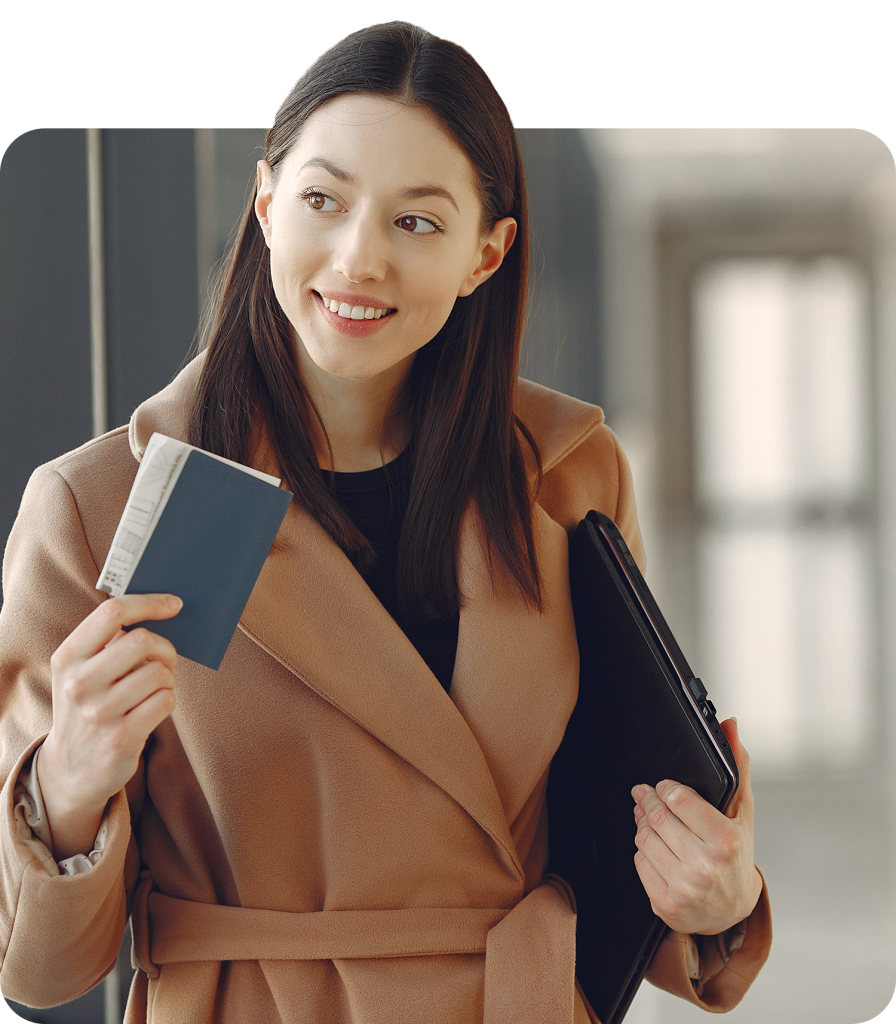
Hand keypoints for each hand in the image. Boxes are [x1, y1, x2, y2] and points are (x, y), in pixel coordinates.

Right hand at [37, 594, 181, 859]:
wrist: (71, 770)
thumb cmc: (87, 707)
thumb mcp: (80, 672)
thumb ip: (107, 642)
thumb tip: (159, 609)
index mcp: (68, 658)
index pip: (112, 612)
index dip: (149, 603)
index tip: (174, 604)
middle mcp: (78, 683)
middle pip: (142, 640)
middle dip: (164, 648)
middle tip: (164, 661)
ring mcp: (99, 712)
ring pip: (159, 673)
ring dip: (167, 679)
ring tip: (156, 688)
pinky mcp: (122, 737)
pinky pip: (166, 700)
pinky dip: (168, 699)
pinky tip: (154, 707)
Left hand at [630, 718, 762, 934]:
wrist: (733, 911)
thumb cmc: (737, 856)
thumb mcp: (741, 812)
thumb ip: (736, 766)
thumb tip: (730, 725)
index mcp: (725, 840)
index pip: (677, 798)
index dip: (666, 788)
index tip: (664, 786)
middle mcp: (705, 866)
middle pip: (656, 817)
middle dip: (648, 801)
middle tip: (645, 795)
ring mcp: (684, 888)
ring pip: (643, 838)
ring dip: (642, 824)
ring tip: (651, 820)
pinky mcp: (665, 904)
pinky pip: (639, 862)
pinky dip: (643, 851)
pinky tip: (656, 848)